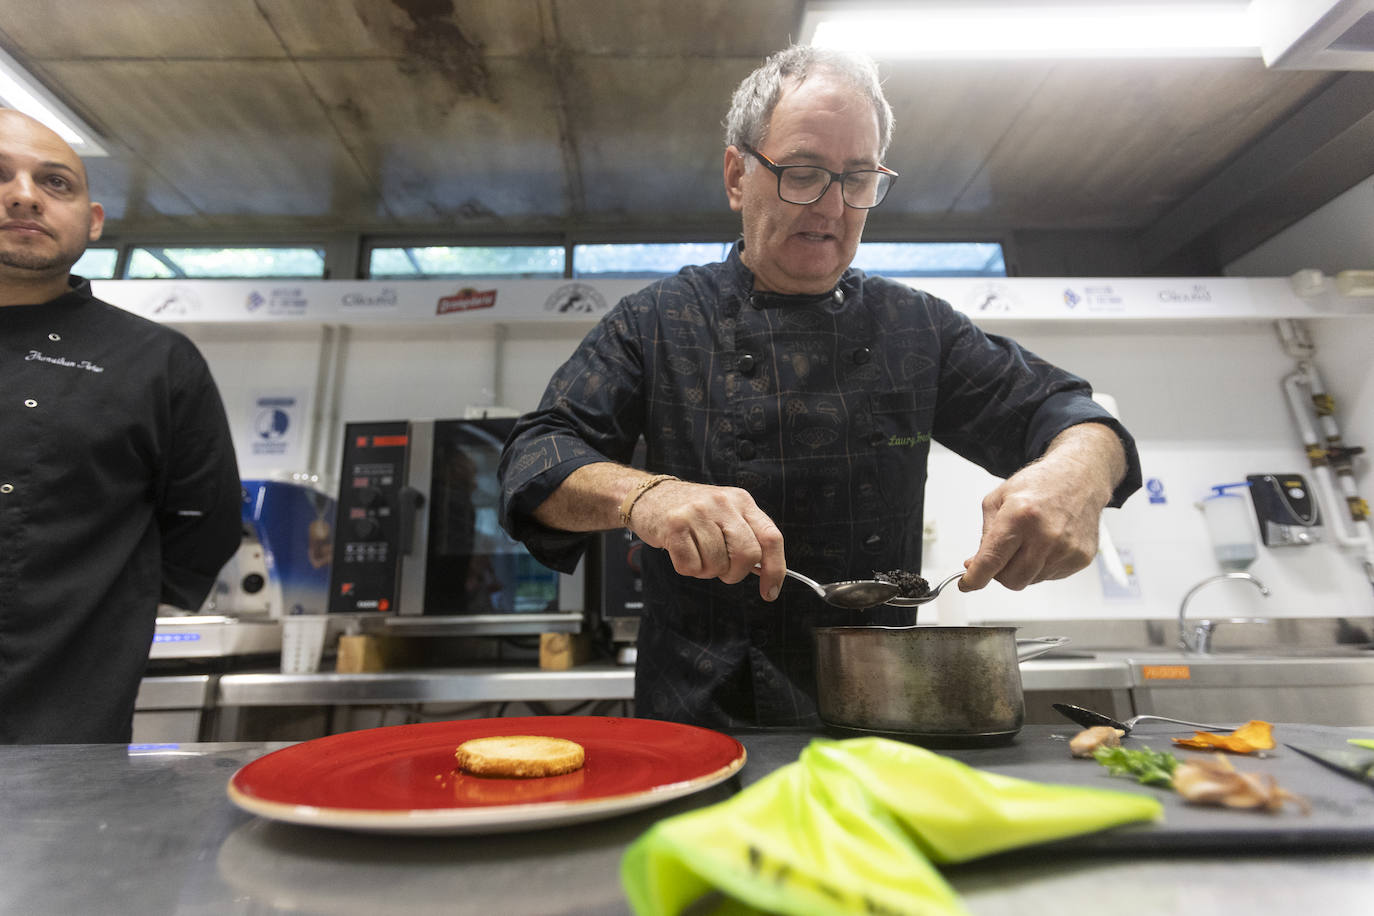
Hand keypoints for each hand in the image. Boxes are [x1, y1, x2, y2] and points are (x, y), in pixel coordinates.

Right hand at [629, 479, 785, 600]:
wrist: (650, 496)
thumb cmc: (691, 513)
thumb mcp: (725, 514)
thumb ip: (747, 536)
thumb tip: (765, 571)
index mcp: (742, 501)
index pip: (771, 537)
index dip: (775, 569)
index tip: (770, 592)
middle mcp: (723, 503)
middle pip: (747, 554)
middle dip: (735, 573)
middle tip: (722, 570)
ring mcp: (698, 513)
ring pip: (717, 564)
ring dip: (707, 570)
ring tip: (696, 552)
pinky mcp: (675, 526)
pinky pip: (691, 566)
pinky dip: (688, 569)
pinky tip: (682, 551)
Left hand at [961, 423, 1124, 591]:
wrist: (1080, 478)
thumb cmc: (1039, 485)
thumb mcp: (998, 500)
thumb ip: (985, 535)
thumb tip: (975, 565)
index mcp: (1020, 517)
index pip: (992, 560)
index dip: (975, 578)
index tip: (967, 585)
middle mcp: (1046, 536)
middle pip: (1011, 579)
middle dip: (999, 573)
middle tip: (1000, 556)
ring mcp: (1066, 549)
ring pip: (1030, 580)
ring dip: (1022, 568)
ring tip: (1030, 541)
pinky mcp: (1080, 558)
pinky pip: (1049, 577)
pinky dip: (1041, 566)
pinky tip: (1047, 544)